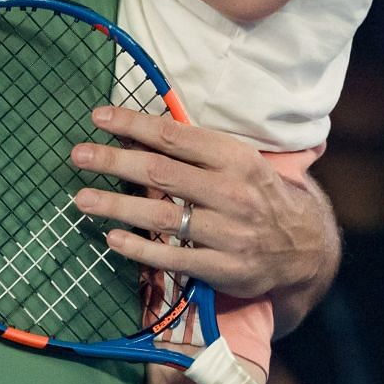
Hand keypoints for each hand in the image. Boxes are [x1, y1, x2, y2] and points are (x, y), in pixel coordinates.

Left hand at [70, 105, 336, 309]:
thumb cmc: (258, 195)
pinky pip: (173, 258)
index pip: (175, 136)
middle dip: (115, 160)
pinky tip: (113, 239)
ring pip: (162, 216)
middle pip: (161, 172)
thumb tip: (138, 131)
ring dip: (117, 205)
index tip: (99, 116)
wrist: (304, 246)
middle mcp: (232, 192)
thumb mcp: (238, 163)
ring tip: (82, 199)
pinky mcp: (223, 267)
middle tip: (79, 155)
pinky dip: (140, 249)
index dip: (134, 124)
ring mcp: (228, 232)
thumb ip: (195, 151)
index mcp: (235, 158)